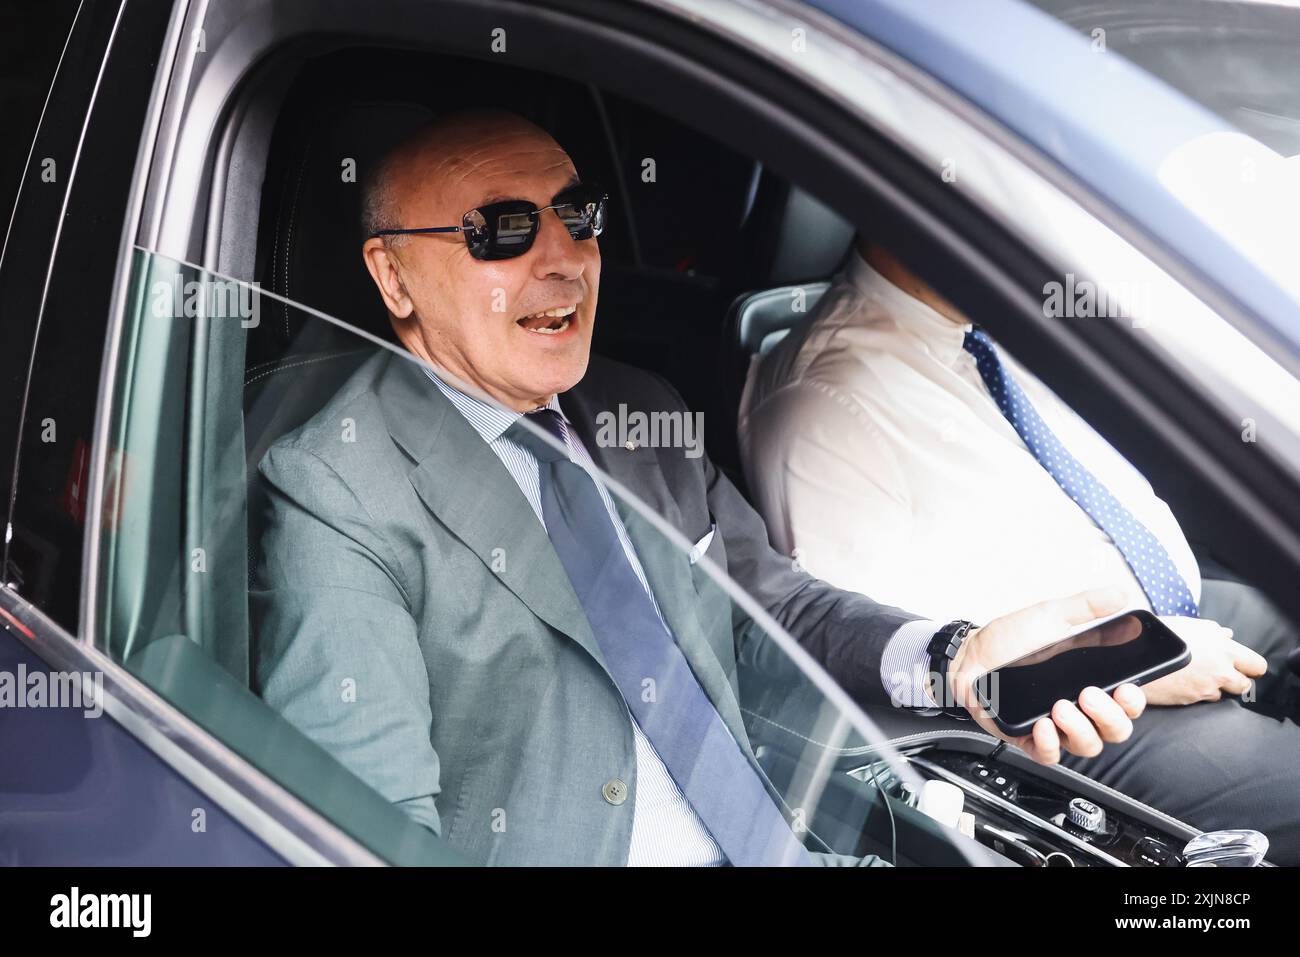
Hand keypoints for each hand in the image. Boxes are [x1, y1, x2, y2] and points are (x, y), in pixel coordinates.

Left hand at [948, 586, 1145, 764]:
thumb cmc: (1009, 640)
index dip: (1133, 701)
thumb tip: (1119, 595)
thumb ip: (1086, 606)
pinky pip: (1048, 754)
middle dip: (1109, 716)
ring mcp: (1054, 726)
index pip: (1127, 703)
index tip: (1127, 688)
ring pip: (1086, 745)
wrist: (969, 654)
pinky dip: (1049, 744)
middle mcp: (1078, 708)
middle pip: (1114, 730)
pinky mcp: (1027, 738)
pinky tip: (1043, 725)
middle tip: (1089, 693)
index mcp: (1090, 682)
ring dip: (1080, 729)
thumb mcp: (1050, 617)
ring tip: (1061, 705)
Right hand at [1144, 617, 1265, 705]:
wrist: (1132, 654)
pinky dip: (1197, 693)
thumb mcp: (1189, 625)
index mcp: (1224, 647)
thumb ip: (1213, 631)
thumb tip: (1228, 635)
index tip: (1241, 666)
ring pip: (1224, 694)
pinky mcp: (1192, 699)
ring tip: (1197, 677)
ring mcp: (1207, 686)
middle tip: (1221, 674)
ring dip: (1215, 688)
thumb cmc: (1160, 634)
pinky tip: (1184, 683)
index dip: (1250, 666)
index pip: (1257, 665)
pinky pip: (1204, 699)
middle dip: (1236, 680)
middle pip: (1245, 684)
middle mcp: (1220, 668)